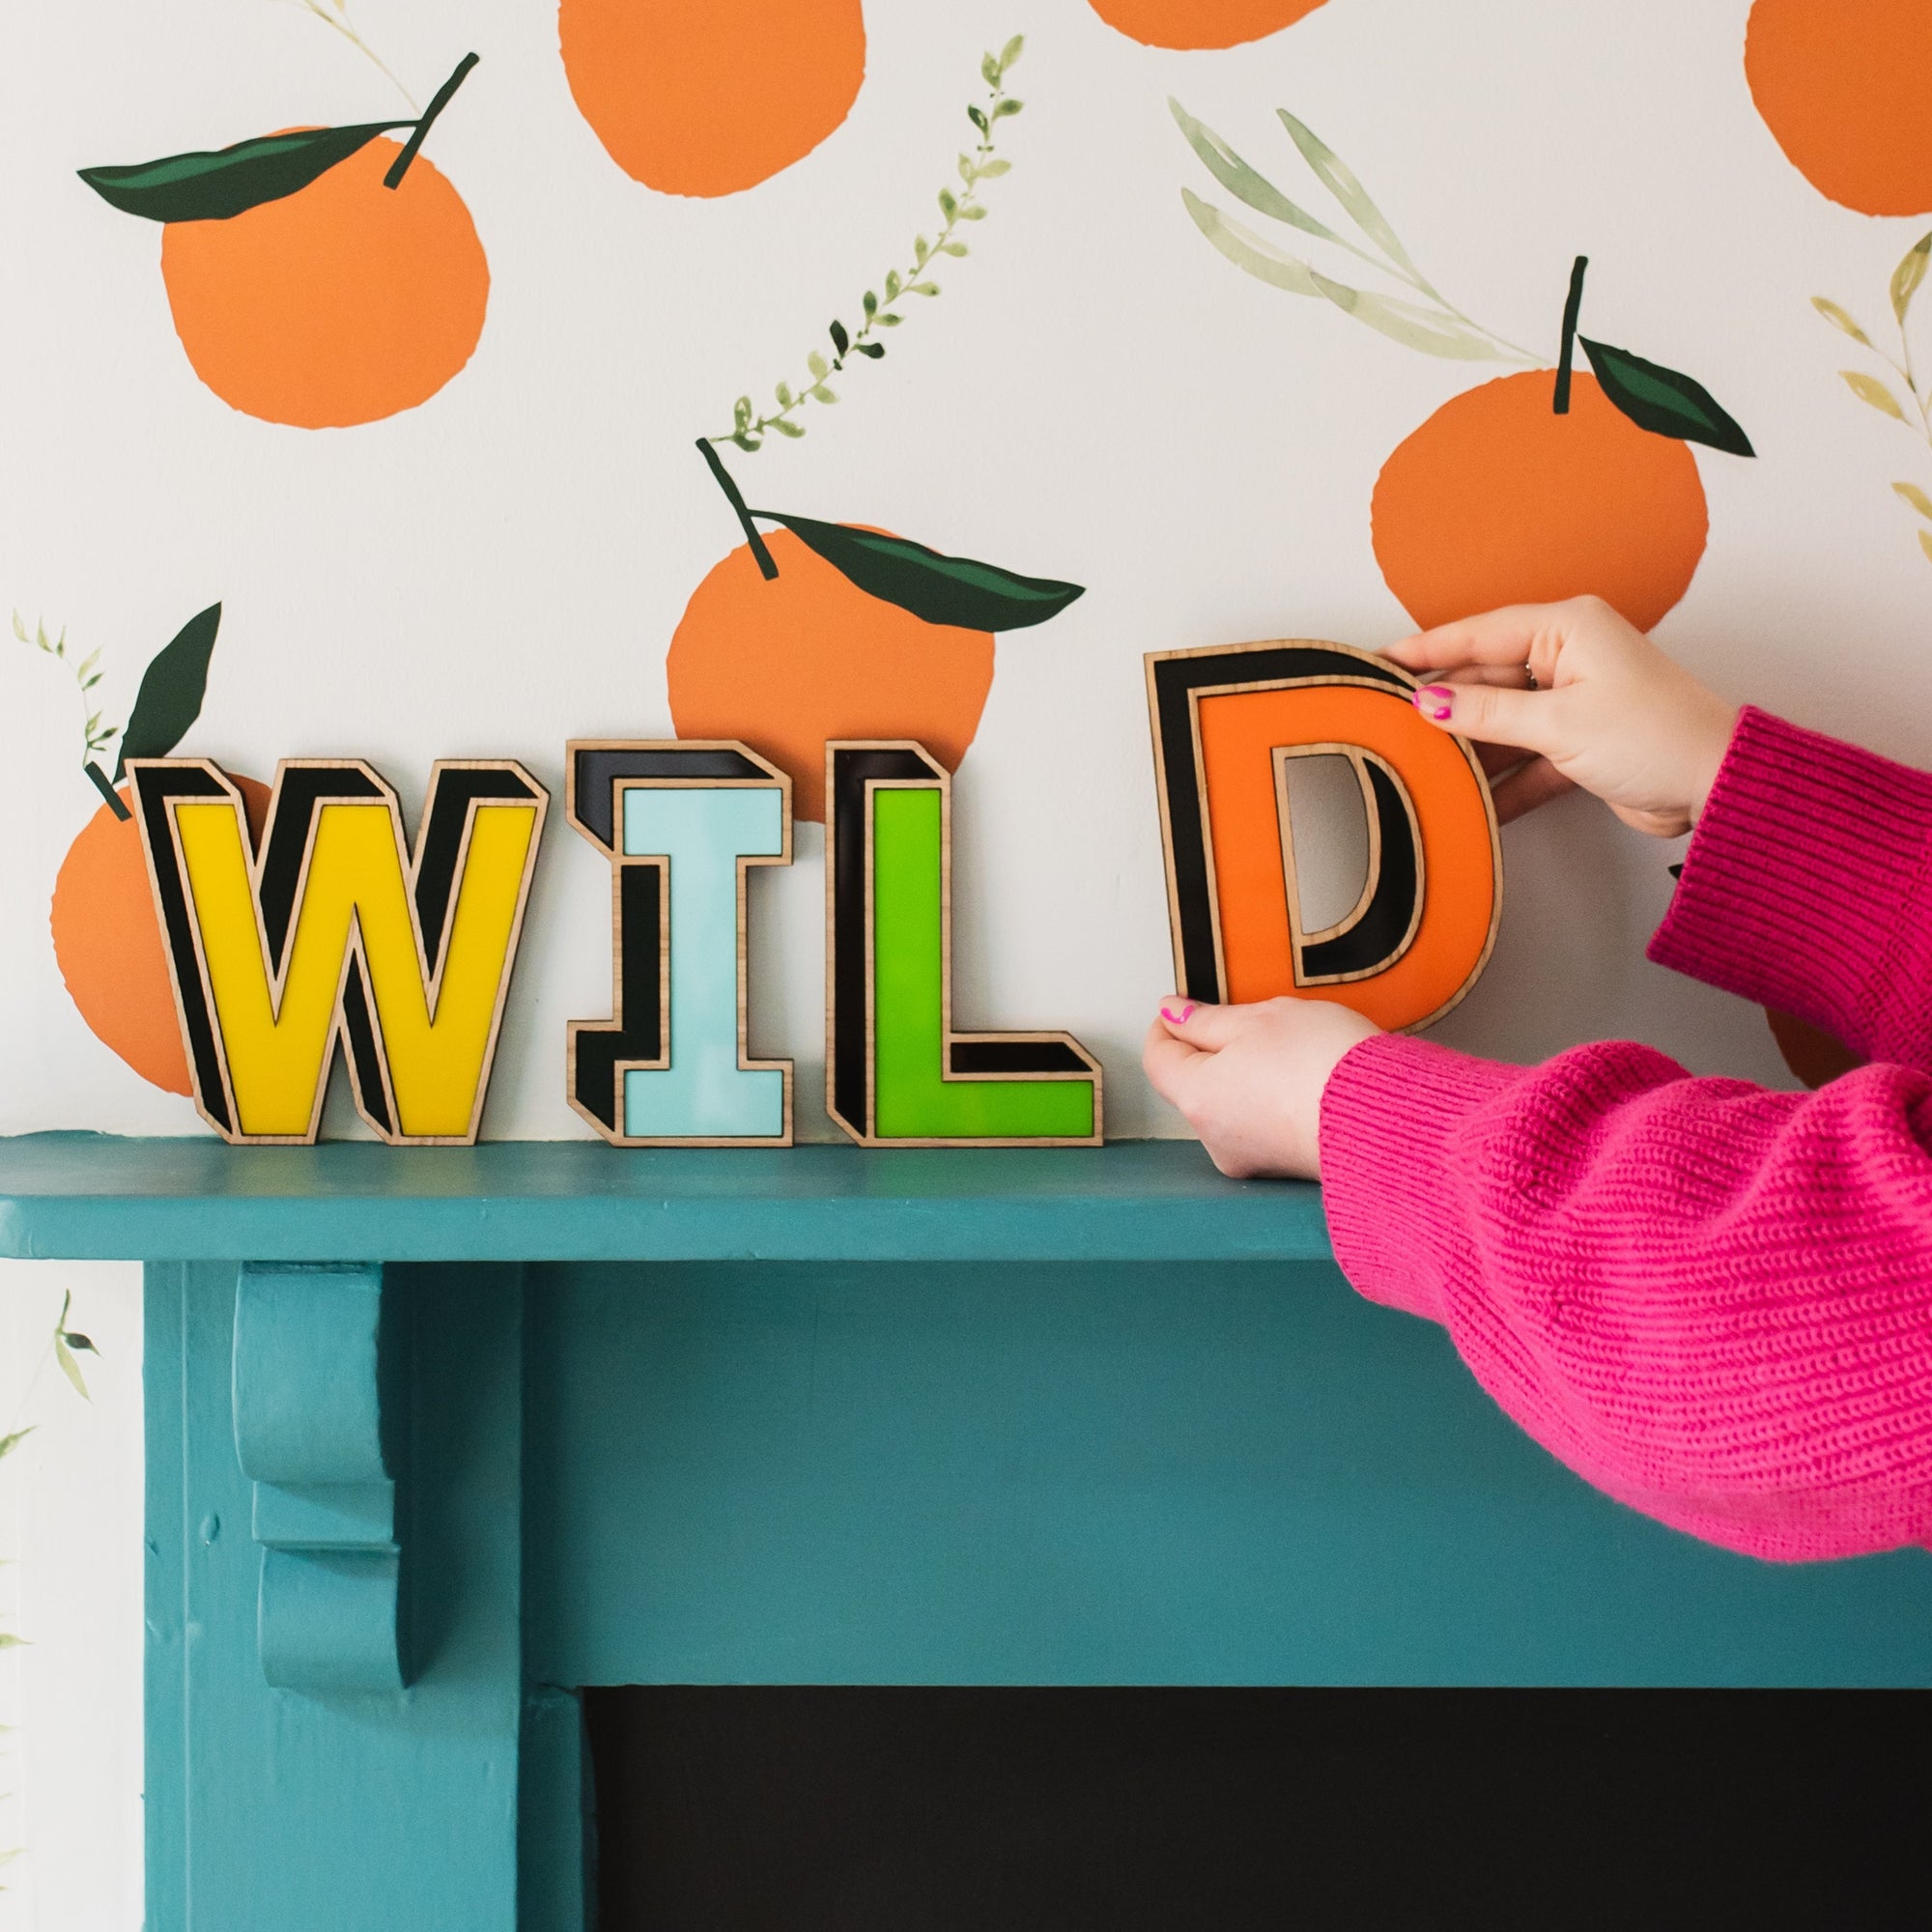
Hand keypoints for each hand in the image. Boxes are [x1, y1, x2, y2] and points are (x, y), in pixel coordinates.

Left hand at [1142, 997, 1379, 1179]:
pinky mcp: (1284, 1164)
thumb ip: (1207, 1019)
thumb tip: (1173, 1014)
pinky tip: (1306, 1078)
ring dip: (1250, 1073)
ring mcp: (1250, 1156)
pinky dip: (1276, 1098)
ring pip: (1232, 1102)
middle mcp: (1215, 1137)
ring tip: (1292, 1050)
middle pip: (1195, 1083)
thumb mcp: (1258, 1019)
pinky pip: (1265, 1121)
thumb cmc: (1323, 1063)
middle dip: (1215, 1048)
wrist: (1388, 1116)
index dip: (1166, 1026)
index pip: (1157, 1059)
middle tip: (1250, 1020)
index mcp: (1197, 1098)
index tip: (1181, 1006)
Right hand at [1384, 596, 1738, 836]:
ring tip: (1423, 768)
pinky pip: (1525, 757)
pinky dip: (1503, 782)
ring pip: (1502, 721)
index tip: (1376, 661)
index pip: (1477, 633)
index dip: (1424, 649)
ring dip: (1470, 750)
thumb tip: (1429, 702)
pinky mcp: (1580, 743)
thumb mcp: (1558, 723)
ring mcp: (1574, 700)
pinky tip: (1471, 804)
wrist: (1717, 786)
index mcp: (1567, 628)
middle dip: (1444, 708)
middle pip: (1485, 678)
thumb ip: (1487, 712)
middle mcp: (1568, 657)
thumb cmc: (1656, 736)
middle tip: (1389, 726)